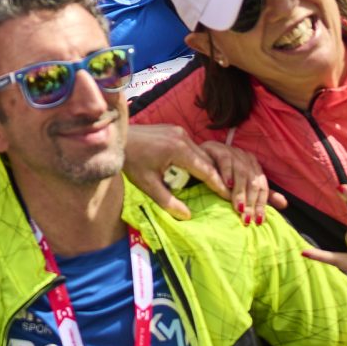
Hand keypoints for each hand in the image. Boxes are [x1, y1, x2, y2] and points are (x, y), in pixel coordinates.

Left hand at [124, 124, 268, 224]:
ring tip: (215, 184)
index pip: (206, 170)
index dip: (219, 184)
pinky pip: (192, 146)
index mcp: (178, 150)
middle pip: (206, 160)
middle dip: (216, 177)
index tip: (229, 196)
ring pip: (200, 152)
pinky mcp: (175, 129)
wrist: (117, 139)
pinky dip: (197, 159)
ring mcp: (179, 131)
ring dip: (206, 167)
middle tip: (226, 193)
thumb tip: (187, 216)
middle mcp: (182, 137)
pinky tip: (197, 170)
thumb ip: (168, 201)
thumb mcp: (148, 184)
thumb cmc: (131, 162)